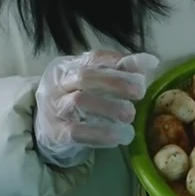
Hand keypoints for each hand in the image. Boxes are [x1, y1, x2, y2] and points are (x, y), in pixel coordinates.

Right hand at [34, 50, 158, 166]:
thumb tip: (150, 61)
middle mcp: (58, 84)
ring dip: (110, 109)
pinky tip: (118, 137)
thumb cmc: (75, 100)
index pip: (94, 58)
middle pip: (85, 77)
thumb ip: (119, 71)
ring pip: (80, 102)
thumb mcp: (93, 82)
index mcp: (69, 66)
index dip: (120, 61)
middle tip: (140, 93)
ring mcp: (54, 108)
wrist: (44, 130)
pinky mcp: (55, 133)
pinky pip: (77, 132)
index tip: (146, 68)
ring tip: (130, 116)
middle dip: (116, 83)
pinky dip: (100, 134)